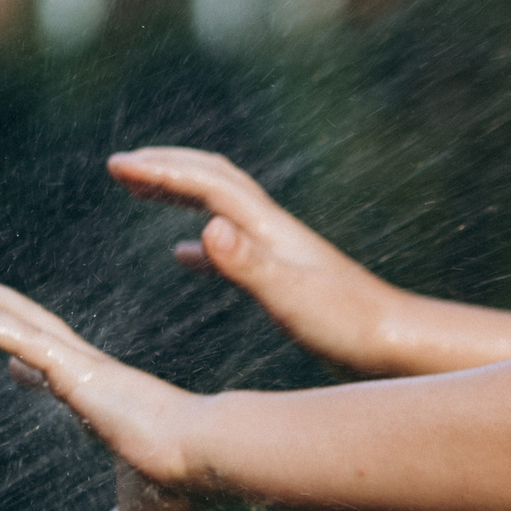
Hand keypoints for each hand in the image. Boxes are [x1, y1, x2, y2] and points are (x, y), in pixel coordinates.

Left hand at [0, 265, 211, 510]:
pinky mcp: (80, 372)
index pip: (62, 377)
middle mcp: (97, 379)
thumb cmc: (186, 486)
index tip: (12, 361)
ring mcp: (87, 371)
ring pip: (24, 325)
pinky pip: (23, 340)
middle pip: (36, 334)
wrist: (213, 461)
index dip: (32, 365)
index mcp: (112, 406)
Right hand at [109, 147, 398, 370]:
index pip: (208, 184)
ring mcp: (283, 252)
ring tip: (141, 192)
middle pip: (217, 181)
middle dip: (168, 167)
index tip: (112, 166)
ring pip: (223, 207)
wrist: (398, 344)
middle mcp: (276, 233)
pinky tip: (182, 254)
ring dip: (180, 193)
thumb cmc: (348, 326)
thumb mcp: (290, 297)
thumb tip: (205, 228)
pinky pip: (235, 246)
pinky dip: (202, 241)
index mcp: (271, 232)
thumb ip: (247, 264)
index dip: (160, 171)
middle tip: (119, 167)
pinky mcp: (288, 277)